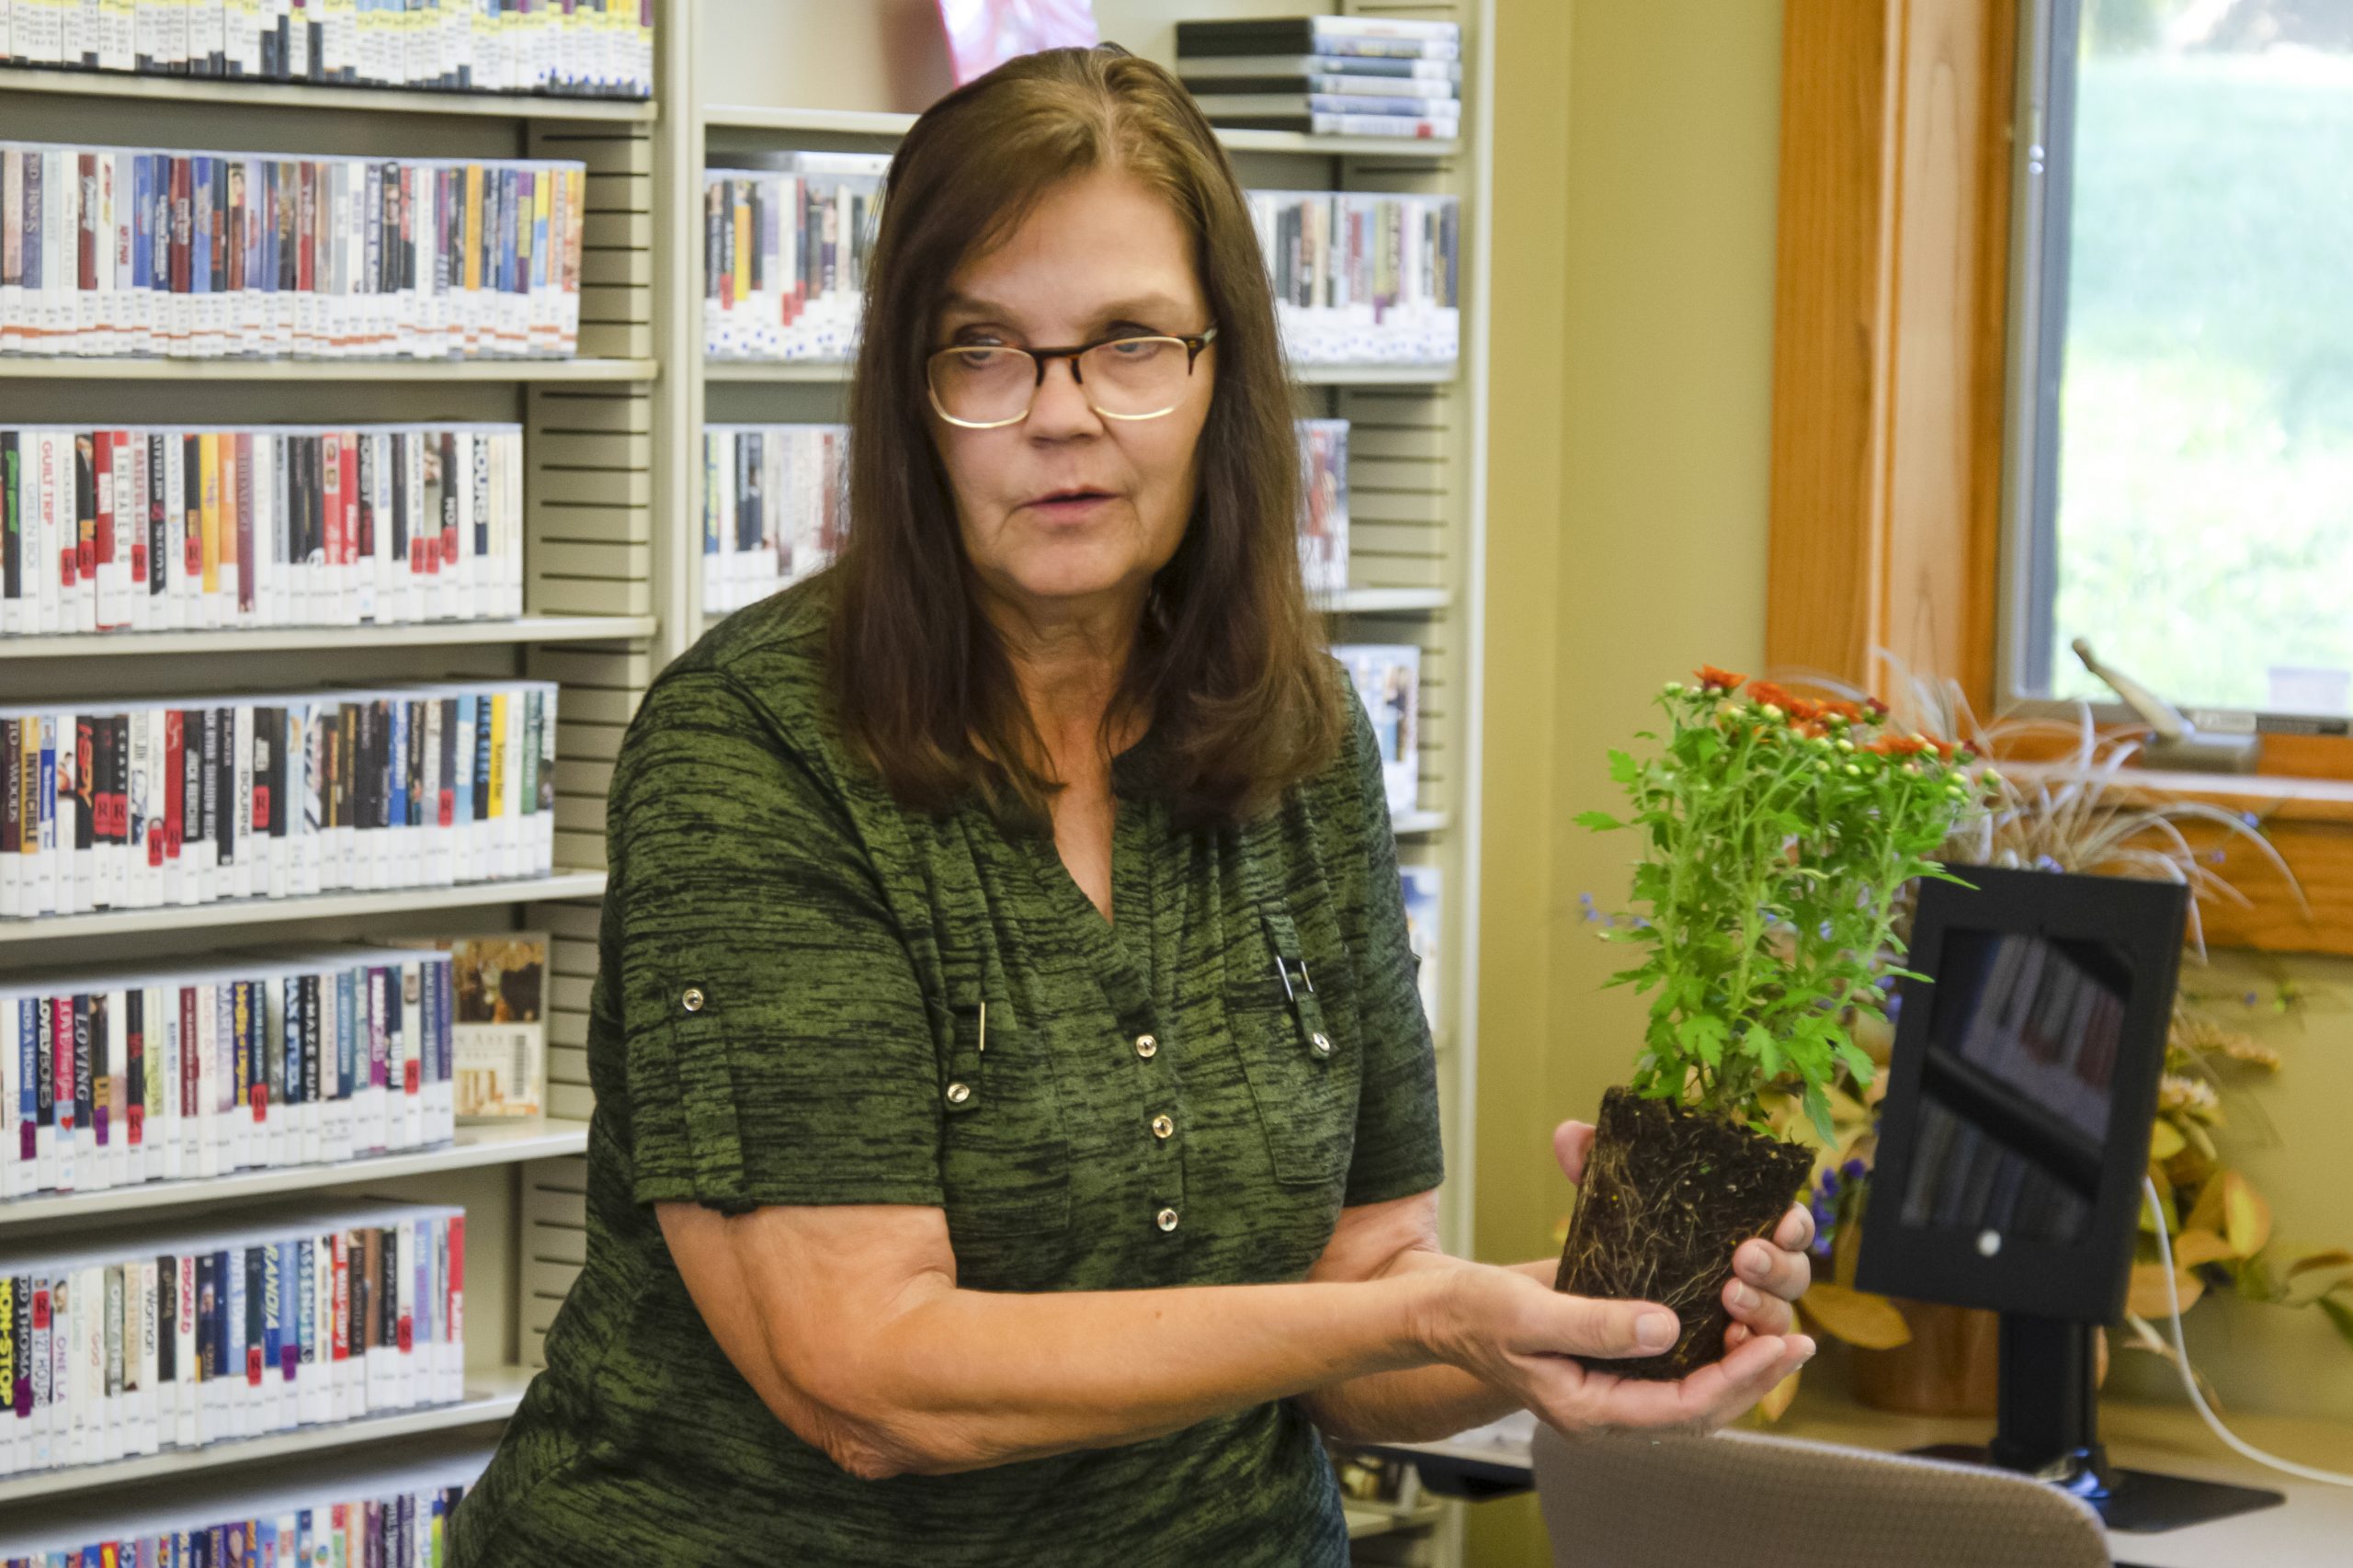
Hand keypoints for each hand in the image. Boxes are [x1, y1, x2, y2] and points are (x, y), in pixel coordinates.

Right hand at [1415, 1262, 1812, 1435]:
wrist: (1440, 1308)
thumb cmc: (1473, 1313)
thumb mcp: (1527, 1313)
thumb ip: (1594, 1325)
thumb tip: (1667, 1329)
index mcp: (1587, 1409)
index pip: (1681, 1409)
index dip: (1736, 1380)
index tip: (1777, 1348)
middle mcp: (1608, 1403)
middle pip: (1700, 1407)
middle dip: (1753, 1377)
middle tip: (1798, 1343)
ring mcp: (1613, 1379)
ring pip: (1693, 1388)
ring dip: (1738, 1362)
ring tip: (1779, 1331)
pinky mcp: (1614, 1348)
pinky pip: (1674, 1360)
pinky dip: (1709, 1341)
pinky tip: (1734, 1314)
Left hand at [1552, 1118, 1815, 1350]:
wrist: (1552, 1304)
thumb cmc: (1600, 1240)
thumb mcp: (1593, 1208)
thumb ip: (1591, 1169)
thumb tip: (1569, 1133)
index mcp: (1739, 1230)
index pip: (1786, 1229)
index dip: (1795, 1227)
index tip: (1784, 1220)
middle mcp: (1746, 1277)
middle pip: (1791, 1280)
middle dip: (1778, 1268)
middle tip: (1746, 1255)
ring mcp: (1728, 1320)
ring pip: (1773, 1324)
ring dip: (1762, 1310)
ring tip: (1731, 1295)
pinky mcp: (1703, 1358)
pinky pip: (1741, 1364)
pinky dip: (1744, 1357)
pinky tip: (1731, 1341)